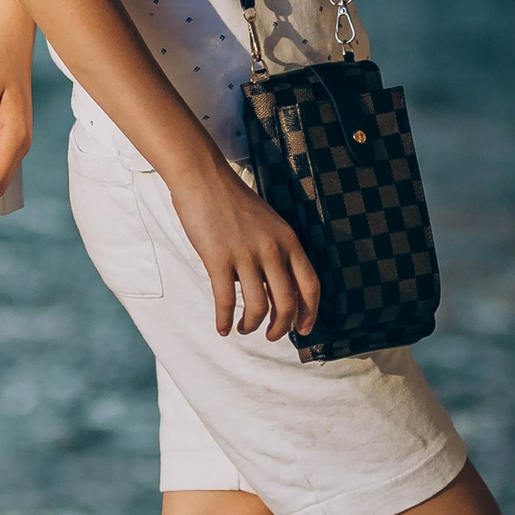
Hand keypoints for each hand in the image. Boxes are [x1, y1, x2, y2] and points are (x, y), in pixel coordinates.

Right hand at [170, 153, 320, 339]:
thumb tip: (272, 289)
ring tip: (244, 328)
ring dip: (252, 325)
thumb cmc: (233, 200)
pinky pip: (225, 301)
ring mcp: (245, 255)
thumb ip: (276, 252)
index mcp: (289, 240)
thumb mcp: (268, 223)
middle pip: (287, 303)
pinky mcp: (218, 259)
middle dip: (281, 327)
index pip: (310, 286)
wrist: (203, 177)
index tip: (304, 330)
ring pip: (258, 307)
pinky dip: (225, 320)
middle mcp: (272, 250)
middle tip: (272, 336)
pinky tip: (222, 327)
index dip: (310, 313)